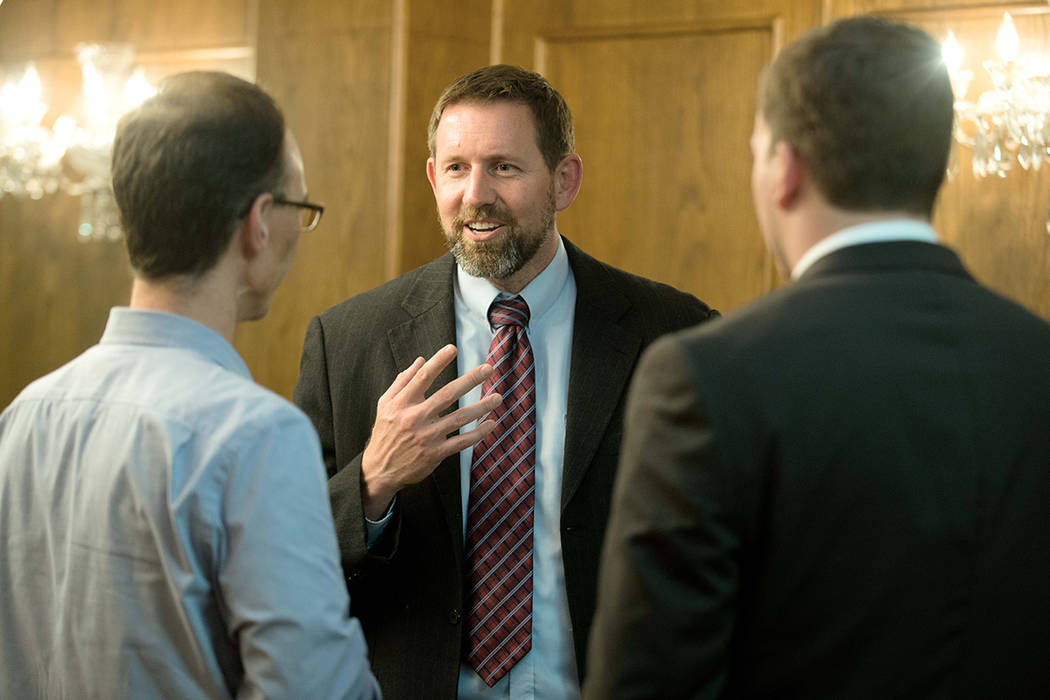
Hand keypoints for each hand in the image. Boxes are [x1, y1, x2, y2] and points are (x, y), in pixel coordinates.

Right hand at [361, 344, 500, 519]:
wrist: (380, 469)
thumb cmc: (385, 432)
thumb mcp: (385, 404)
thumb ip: (402, 381)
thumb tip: (421, 360)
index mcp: (402, 403)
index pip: (423, 377)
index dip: (438, 361)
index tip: (453, 348)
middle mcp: (414, 418)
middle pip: (447, 394)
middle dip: (470, 379)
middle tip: (488, 368)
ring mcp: (426, 437)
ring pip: (460, 418)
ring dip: (482, 406)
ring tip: (498, 397)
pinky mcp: (435, 454)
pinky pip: (462, 441)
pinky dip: (478, 433)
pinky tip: (491, 423)